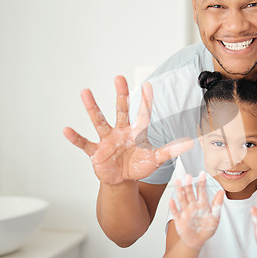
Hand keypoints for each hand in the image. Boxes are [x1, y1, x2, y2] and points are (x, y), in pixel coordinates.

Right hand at [63, 76, 192, 184]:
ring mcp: (107, 140)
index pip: (143, 114)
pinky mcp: (96, 152)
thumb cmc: (138, 166)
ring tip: (85, 92)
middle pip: (121, 110)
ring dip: (92, 107)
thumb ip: (171, 150)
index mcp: (136, 132)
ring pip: (99, 121)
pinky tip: (66, 129)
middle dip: (121, 95)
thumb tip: (190, 143)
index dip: (146, 101)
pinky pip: (84, 143)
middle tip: (119, 77)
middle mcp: (121, 132)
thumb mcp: (156, 158)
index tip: (148, 85)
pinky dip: (76, 138)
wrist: (122, 180)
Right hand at [169, 173, 224, 249]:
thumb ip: (217, 204)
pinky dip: (173, 207)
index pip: (202, 191)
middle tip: (188, 175)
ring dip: (180, 191)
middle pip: (190, 193)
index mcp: (202, 204)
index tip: (202, 173)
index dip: (202, 182)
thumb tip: (222, 191)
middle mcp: (193, 206)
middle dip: (189, 184)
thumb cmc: (207, 228)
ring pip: (182, 200)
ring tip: (178, 182)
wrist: (197, 241)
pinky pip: (175, 212)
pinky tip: (171, 200)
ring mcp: (185, 212)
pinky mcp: (179, 220)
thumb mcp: (215, 217)